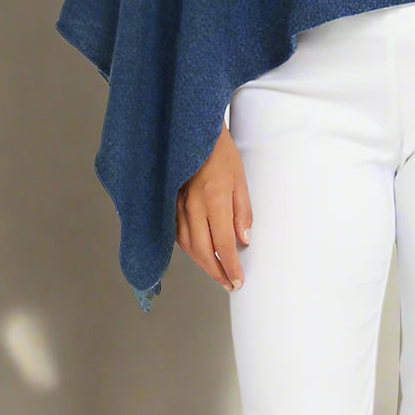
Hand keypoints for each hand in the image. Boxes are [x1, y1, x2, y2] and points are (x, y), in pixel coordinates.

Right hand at [175, 120, 252, 292]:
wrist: (192, 131)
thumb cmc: (220, 151)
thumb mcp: (240, 179)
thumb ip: (242, 211)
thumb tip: (244, 240)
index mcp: (213, 200)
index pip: (223, 245)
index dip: (230, 267)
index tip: (238, 280)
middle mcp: (192, 207)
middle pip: (203, 252)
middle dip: (217, 273)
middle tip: (229, 283)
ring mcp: (178, 206)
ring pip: (188, 246)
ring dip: (202, 264)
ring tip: (217, 272)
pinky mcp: (170, 203)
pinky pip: (178, 234)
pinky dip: (189, 249)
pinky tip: (199, 252)